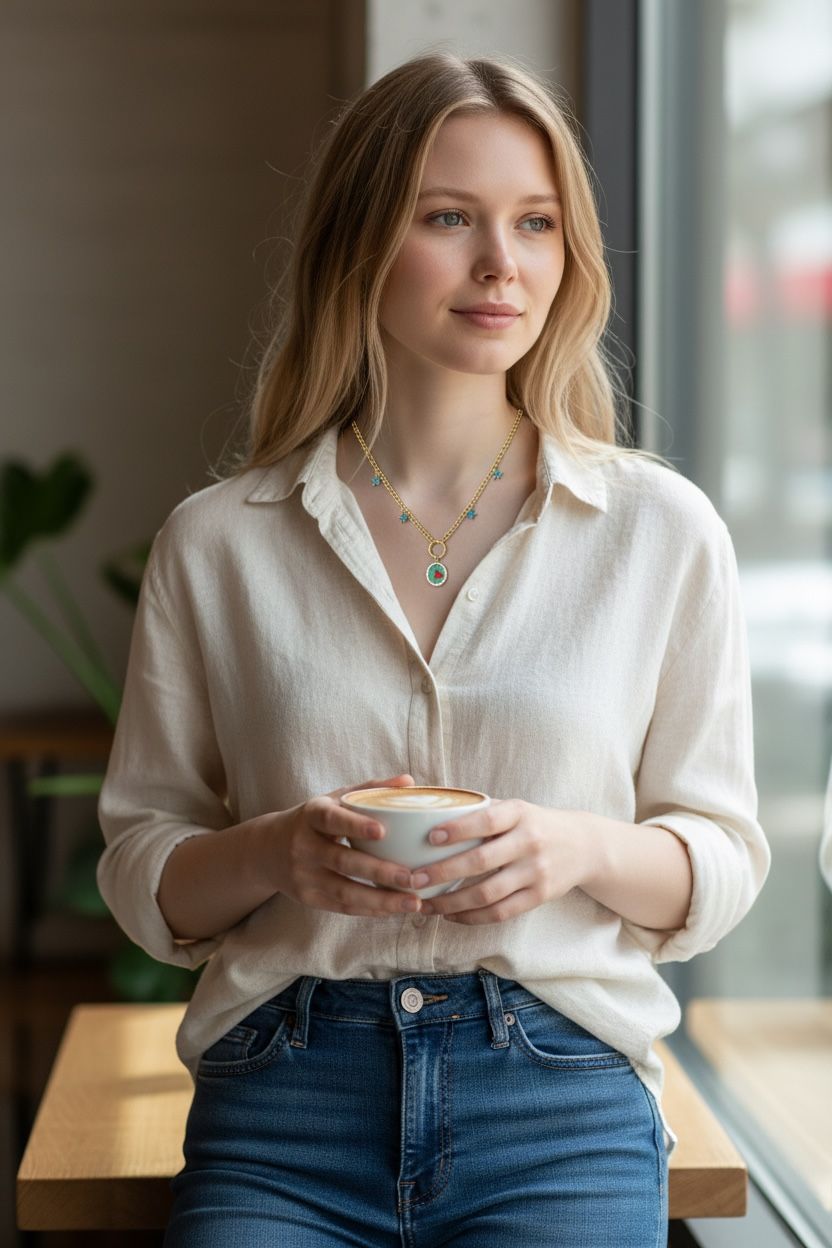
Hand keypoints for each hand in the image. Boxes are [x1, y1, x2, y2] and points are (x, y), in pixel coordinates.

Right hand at [272, 774, 425, 917]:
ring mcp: (303, 875)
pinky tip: (394, 909)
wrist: (266, 850)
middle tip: (412, 877)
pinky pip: (342, 907)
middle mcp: (303, 846)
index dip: (355, 825)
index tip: (382, 831)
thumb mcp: (334, 798)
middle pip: (342, 861)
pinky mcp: (308, 898)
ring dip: (381, 899)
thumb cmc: (314, 819)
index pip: (331, 819)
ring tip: (413, 902)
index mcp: (311, 815)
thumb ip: (371, 789)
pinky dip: (370, 910)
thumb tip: (408, 780)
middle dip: (379, 871)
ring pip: (344, 891)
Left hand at [410, 800, 589, 924]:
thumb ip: (481, 811)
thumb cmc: (535, 824)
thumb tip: (429, 810)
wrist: (584, 846)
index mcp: (520, 814)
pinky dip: (471, 917)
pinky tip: (450, 915)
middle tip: (414, 879)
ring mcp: (536, 872)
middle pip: (481, 861)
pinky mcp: (539, 897)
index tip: (430, 837)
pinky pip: (500, 912)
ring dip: (451, 901)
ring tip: (425, 904)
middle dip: (443, 872)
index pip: (487, 821)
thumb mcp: (516, 808)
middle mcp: (529, 842)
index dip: (458, 829)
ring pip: (487, 893)